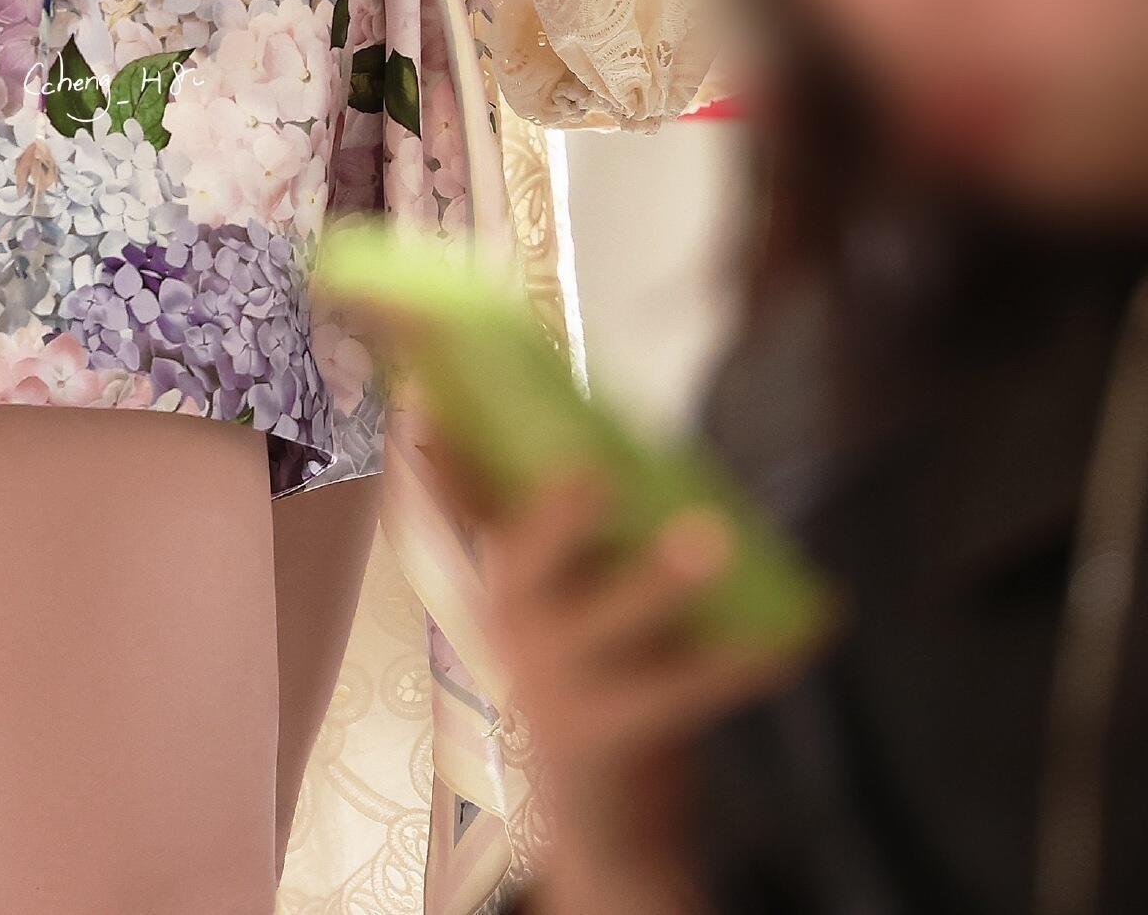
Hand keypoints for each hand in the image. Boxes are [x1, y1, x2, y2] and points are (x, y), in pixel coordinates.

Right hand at [415, 445, 803, 908]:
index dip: (445, 456)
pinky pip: (684, 693)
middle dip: (560, 516)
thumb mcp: (552, 601)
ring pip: (610, 625)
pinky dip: (741, 661)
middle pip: (528, 562)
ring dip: (661, 581)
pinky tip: (793, 633)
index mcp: (501, 580)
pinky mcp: (612, 738)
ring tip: (717, 536)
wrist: (598, 822)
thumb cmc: (587, 676)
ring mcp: (556, 688)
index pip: (468, 504)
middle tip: (598, 471)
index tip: (427, 399)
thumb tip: (550, 428)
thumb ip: (548, 527)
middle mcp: (513, 628)